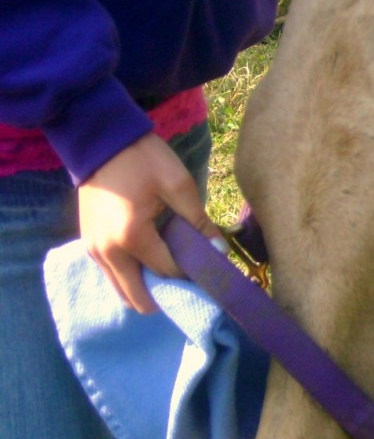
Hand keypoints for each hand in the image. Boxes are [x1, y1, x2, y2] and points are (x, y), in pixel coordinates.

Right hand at [77, 133, 219, 312]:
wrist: (101, 140)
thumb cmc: (143, 159)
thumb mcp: (178, 185)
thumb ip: (199, 222)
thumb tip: (220, 252)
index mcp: (132, 237)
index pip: (169, 273)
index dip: (194, 275)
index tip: (213, 270)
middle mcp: (108, 253)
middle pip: (141, 299)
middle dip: (170, 294)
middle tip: (192, 279)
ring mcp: (94, 252)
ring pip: (124, 291)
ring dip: (150, 289)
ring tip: (175, 270)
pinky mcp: (89, 246)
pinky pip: (114, 276)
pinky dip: (135, 277)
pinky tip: (155, 260)